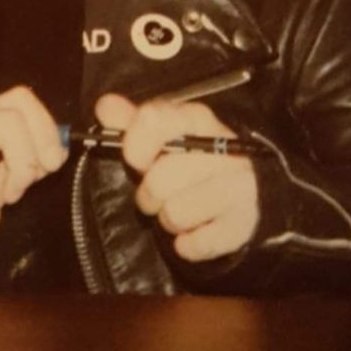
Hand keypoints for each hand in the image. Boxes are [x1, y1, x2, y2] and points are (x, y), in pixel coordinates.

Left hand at [95, 94, 258, 261]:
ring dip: (168, 219)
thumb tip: (105, 105)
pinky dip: (187, 244)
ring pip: (176, 214)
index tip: (136, 160)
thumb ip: (128, 121)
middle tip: (157, 193)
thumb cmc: (186, 159)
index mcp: (197, 118)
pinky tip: (195, 229)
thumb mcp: (158, 136)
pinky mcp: (245, 222)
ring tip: (178, 209)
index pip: (154, 121)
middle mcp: (223, 148)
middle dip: (148, 194)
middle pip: (160, 179)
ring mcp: (239, 184)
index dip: (135, 147)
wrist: (234, 192)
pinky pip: (197, 243)